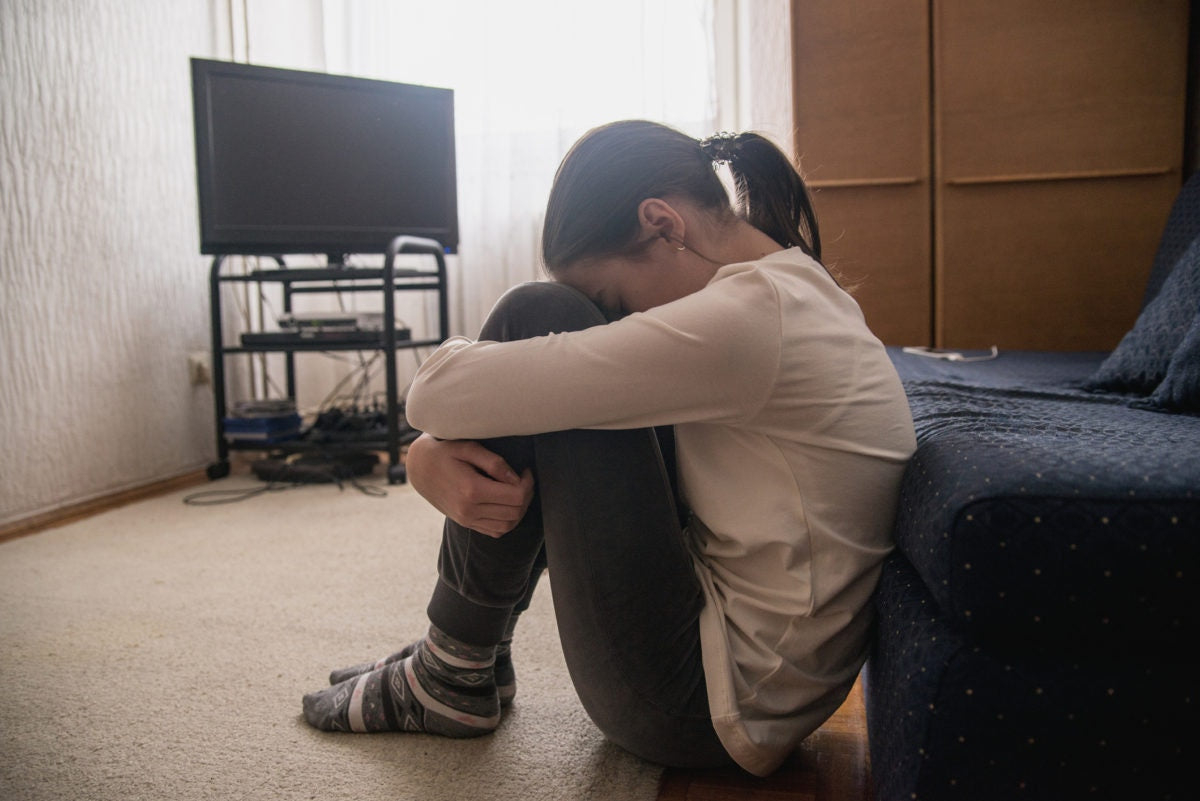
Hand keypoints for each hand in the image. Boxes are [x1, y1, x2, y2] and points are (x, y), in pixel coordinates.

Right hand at [405, 433, 534, 537]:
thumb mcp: (469, 448)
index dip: (528, 484)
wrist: (419, 468)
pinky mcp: (465, 523)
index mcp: (472, 490)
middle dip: (526, 495)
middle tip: (523, 479)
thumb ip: (494, 463)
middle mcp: (469, 509)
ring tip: (516, 491)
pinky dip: (507, 520)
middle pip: (515, 512)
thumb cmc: (444, 453)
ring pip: (508, 525)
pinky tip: (505, 504)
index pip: (516, 496)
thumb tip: (516, 478)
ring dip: (519, 510)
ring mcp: (466, 519)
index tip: (525, 471)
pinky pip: (496, 530)